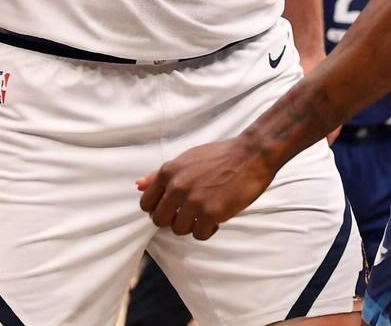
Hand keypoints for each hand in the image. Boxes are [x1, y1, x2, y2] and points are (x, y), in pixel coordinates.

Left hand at [137, 137, 277, 240]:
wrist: (251, 154)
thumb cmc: (220, 155)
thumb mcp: (186, 159)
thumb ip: (161, 175)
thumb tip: (139, 185)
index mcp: (168, 172)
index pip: (147, 204)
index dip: (158, 209)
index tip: (171, 208)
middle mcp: (177, 187)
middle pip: (160, 220)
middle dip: (173, 220)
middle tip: (189, 213)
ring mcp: (194, 201)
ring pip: (179, 230)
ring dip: (192, 225)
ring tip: (205, 213)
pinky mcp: (211, 213)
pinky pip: (200, 234)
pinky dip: (208, 230)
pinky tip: (216, 218)